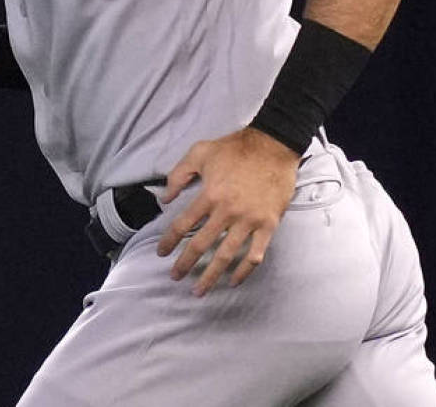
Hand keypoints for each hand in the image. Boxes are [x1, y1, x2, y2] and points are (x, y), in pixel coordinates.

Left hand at [155, 127, 299, 295]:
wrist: (274, 145)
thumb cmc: (235, 148)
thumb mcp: (200, 152)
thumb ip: (178, 174)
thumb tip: (164, 198)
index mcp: (209, 195)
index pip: (182, 224)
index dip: (169, 241)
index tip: (162, 253)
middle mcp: (227, 212)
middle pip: (200, 245)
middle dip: (185, 264)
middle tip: (175, 277)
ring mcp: (249, 221)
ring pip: (226, 256)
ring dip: (211, 275)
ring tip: (199, 290)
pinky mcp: (268, 225)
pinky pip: (255, 254)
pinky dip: (244, 271)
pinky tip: (233, 281)